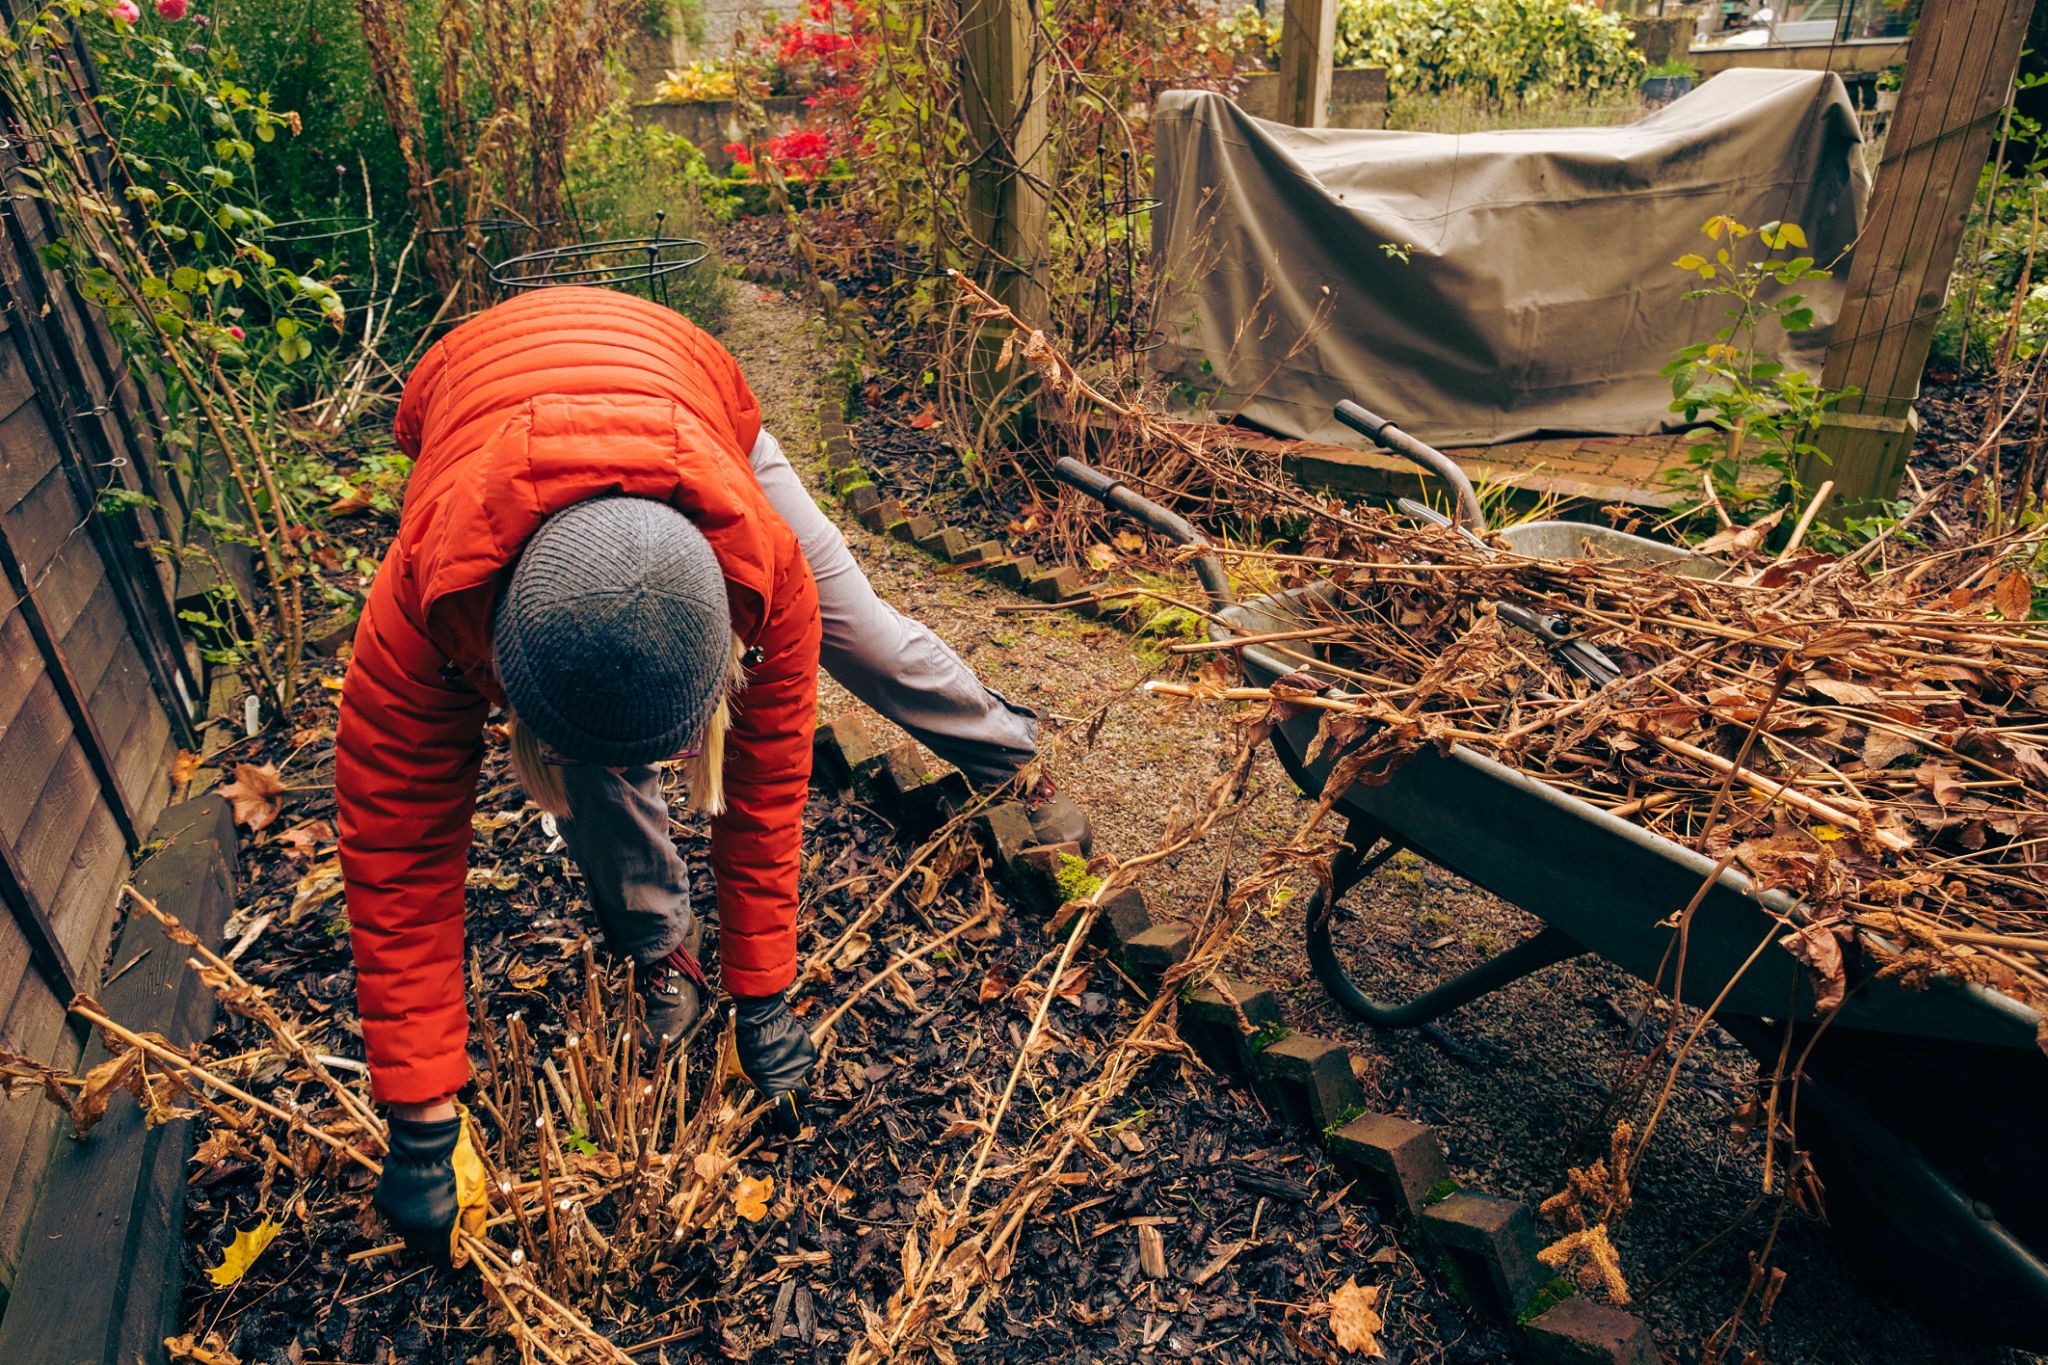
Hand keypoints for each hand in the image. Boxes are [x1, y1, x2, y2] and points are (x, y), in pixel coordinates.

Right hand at [375, 1102, 488, 1261]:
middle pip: (425, 1246)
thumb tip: (475, 1241)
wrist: (426, 1140)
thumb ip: (475, 1222)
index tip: (457, 1248)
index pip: (443, 1257)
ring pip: (409, 1231)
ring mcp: (396, 1216)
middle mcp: (414, 1227)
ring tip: (430, 1200)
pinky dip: (406, 1210)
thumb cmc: (457, 1164)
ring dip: (419, 1224)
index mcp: (439, 1228)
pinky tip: (415, 1192)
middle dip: (436, 1238)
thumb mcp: (477, 1193)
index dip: (452, 1255)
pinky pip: (396, 1215)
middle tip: (446, 1218)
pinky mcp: (384, 1203)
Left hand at [733, 993, 815, 1134]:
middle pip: (802, 1097)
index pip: (789, 1117)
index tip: (791, 1131)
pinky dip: (798, 1059)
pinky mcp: (807, 1048)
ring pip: (804, 1076)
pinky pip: (806, 1059)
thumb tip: (724, 1099)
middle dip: (796, 1098)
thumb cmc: (743, 1045)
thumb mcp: (731, 1069)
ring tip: (781, 1067)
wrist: (760, 1015)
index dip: (790, 1126)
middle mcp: (794, 1080)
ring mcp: (803, 1063)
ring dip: (795, 1076)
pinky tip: (785, 1052)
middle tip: (784, 1092)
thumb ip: (732, 1088)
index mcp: (776, 1090)